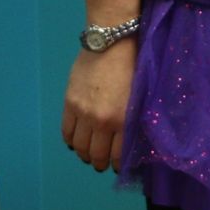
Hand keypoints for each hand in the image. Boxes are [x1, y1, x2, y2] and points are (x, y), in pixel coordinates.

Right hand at [62, 41, 136, 172]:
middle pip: (97, 153)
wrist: (111, 43)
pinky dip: (70, 141)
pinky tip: (75, 143)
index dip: (118, 164)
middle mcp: (102, 121)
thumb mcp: (142, 94)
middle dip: (100, 163)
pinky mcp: (69, 105)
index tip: (118, 167)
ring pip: (80, 146)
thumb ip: (135, 116)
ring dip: (84, 155)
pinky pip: (66, 132)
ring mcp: (83, 114)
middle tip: (101, 164)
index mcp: (124, 119)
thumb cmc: (134, 64)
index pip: (119, 153)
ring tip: (88, 156)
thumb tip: (133, 135)